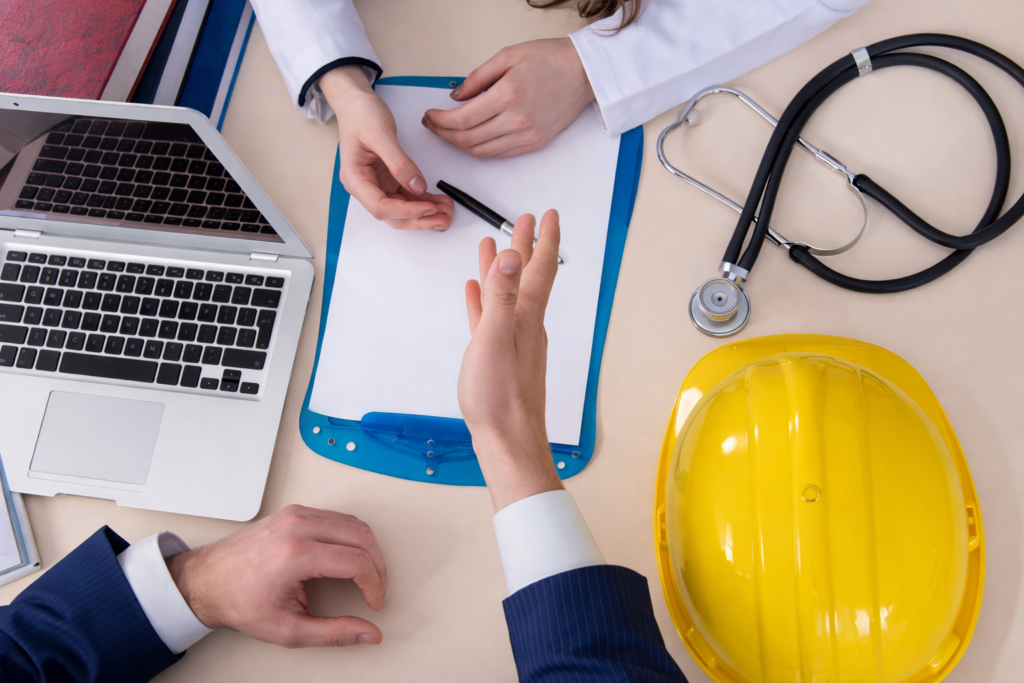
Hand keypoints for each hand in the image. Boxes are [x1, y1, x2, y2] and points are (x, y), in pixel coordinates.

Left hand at [166, 504, 386, 647]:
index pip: (357, 561)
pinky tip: (348, 557)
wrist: (207, 580)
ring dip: (367, 549)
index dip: (374, 585)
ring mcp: (296, 514)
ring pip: (354, 523)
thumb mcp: (288, 629)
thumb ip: (334, 633)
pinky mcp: (295, 511)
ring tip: (365, 575)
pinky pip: (337, 517)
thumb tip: (367, 633)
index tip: (373, 603)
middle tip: (375, 589)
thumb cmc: (240, 601)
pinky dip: (351, 536)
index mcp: (295, 554)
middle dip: (377, 566)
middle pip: (362, 537)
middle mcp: (298, 527)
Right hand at [319, 65, 453, 229]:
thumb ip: (399, 163)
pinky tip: (440, 202)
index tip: (428, 208)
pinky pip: (408, 196)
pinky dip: (424, 201)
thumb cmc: (361, 114)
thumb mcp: (380, 134)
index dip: (406, 211)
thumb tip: (417, 187)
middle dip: (419, 219)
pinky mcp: (389, 179)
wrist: (356, 103)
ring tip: (447, 212)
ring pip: (402, 209)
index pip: (381, 207)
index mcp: (355, 178)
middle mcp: (365, 187)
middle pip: (392, 215)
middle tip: (443, 219)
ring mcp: (378, 184)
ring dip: (425, 213)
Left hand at [423, 38, 593, 158]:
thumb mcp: (507, 55)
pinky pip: (500, 154)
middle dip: (444, 135)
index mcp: (508, 95)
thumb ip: (477, 77)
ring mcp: (527, 135)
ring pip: (482, 151)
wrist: (583, 73)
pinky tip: (473, 138)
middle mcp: (517, 120)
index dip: (439, 121)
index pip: (461, 119)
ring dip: (460, 145)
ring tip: (449, 133)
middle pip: (467, 140)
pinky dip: (481, 149)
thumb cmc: (550, 59)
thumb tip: (456, 97)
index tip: (430, 116)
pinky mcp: (535, 142)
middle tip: (433, 125)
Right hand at [457, 210, 562, 510]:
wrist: (507, 440)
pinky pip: (490, 318)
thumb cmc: (500, 397)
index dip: (544, 239)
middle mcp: (524, 324)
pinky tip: (475, 296)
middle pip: (525, 276)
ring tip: (491, 247)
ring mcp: (511, 341)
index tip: (547, 214)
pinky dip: (484, 301)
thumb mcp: (495, 340)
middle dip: (525, 246)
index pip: (539, 268)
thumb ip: (500, 297)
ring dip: (500, 270)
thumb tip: (509, 255)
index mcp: (525, 317)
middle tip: (524, 220)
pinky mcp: (496, 357)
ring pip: (506, 295)